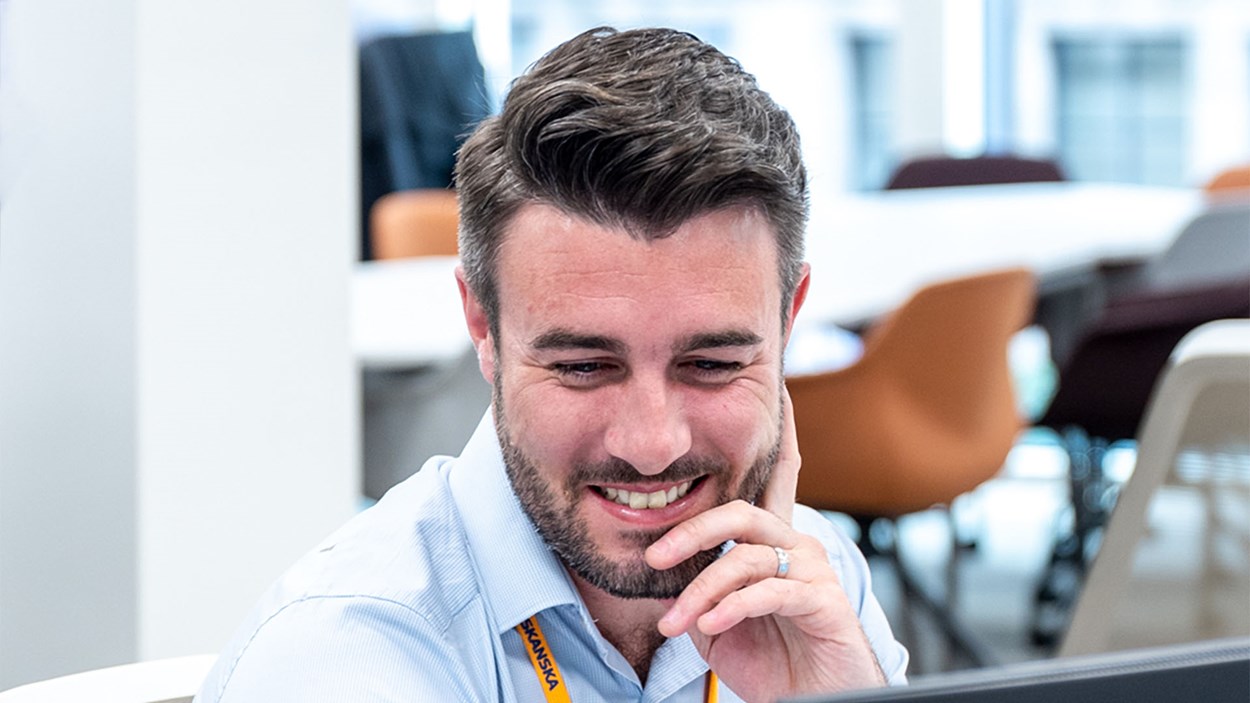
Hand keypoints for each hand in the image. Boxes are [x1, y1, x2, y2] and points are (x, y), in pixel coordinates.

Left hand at [645, 390, 885, 702]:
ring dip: (702, 591)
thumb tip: (662, 570)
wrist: (814, 699)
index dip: (774, 435)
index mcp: (770, 541)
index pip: (764, 482)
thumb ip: (695, 585)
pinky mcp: (824, 603)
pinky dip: (733, 608)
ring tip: (677, 622)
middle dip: (691, 530)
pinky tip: (712, 626)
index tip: (773, 391)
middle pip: (739, 513)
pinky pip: (770, 593)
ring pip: (746, 558)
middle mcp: (794, 545)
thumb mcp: (716, 618)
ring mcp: (812, 571)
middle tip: (655, 555)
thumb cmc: (768, 658)